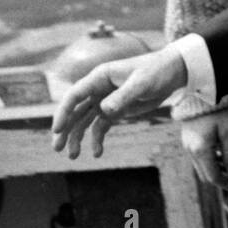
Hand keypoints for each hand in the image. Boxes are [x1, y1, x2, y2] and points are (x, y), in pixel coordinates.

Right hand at [50, 48, 186, 158]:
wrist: (171, 73)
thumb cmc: (156, 71)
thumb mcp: (142, 83)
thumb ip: (123, 96)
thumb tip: (104, 110)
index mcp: (100, 77)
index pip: (75, 95)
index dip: (63, 112)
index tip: (56, 130)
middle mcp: (98, 89)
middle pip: (75, 110)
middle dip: (64, 129)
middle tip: (56, 148)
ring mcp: (105, 100)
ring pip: (84, 121)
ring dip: (77, 138)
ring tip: (73, 156)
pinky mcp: (115, 111)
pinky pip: (100, 127)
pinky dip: (96, 140)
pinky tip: (97, 153)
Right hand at [180, 109, 227, 185]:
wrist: (201, 90)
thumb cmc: (218, 109)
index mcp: (201, 150)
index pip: (214, 177)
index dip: (227, 184)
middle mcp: (191, 150)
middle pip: (206, 175)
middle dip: (222, 177)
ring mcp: (187, 146)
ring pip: (202, 167)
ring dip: (217, 168)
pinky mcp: (187, 140)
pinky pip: (199, 157)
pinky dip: (211, 160)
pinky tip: (223, 151)